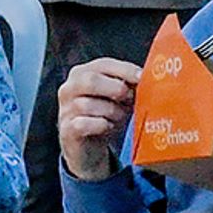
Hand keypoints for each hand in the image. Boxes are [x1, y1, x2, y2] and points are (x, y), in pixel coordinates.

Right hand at [54, 55, 140, 182]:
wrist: (88, 147)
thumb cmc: (105, 116)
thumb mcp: (118, 98)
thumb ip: (128, 85)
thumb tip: (146, 78)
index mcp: (82, 74)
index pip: (103, 64)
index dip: (123, 69)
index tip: (141, 77)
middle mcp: (69, 88)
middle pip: (90, 80)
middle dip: (115, 89)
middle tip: (128, 98)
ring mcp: (65, 109)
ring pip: (88, 104)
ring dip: (110, 111)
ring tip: (119, 117)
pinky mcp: (67, 129)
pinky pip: (83, 124)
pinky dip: (100, 125)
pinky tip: (107, 126)